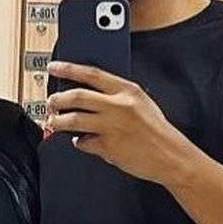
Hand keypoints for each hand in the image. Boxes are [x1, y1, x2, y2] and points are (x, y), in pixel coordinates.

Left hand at [46, 61, 195, 185]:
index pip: (91, 74)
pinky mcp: (107, 147)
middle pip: (76, 96)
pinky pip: (83, 143)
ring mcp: (111, 126)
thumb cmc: (156, 130)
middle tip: (50, 102)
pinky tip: (83, 141)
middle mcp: (118, 106)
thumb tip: (89, 94)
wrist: (172, 156)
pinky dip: (79, 142)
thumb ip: (117, 96)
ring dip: (57, 122)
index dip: (69, 69)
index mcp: (127, 90)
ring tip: (53, 122)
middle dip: (56, 99)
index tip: (54, 67)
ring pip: (72, 120)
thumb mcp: (141, 102)